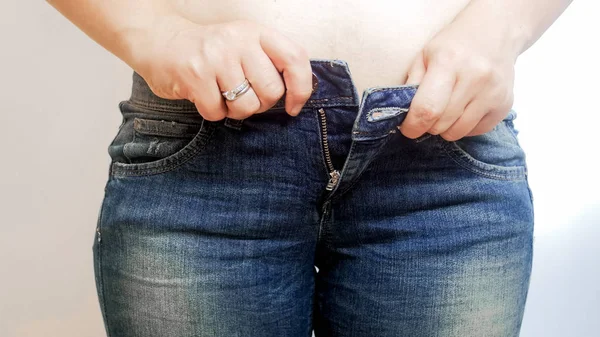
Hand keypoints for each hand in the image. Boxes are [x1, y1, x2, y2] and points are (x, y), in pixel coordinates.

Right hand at [128, 16, 312, 120]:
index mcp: (256, 32)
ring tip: (222, 95)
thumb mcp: (244, 44)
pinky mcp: (195, 75)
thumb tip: (297, 96)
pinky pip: (218, 113)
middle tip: (242, 95)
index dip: (301, 89)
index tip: (293, 106)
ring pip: (246, 106)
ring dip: (235, 111)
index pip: (295, 59)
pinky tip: (204, 96)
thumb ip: (270, 62)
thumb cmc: (210, 51)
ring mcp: (216, 57)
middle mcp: (238, 41)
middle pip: (271, 91)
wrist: (160, 42)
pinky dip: (213, 112)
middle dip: (260, 104)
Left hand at [401, 15, 519, 140]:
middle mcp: (475, 78)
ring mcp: (493, 93)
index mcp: (449, 62)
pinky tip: (465, 108)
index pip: (427, 109)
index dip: (413, 125)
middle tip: (429, 112)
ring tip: (447, 109)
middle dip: (428, 125)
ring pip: (458, 132)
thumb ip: (411, 84)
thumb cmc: (454, 46)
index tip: (408, 128)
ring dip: (446, 128)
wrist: (496, 32)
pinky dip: (465, 126)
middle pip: (441, 124)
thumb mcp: (425, 56)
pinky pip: (475, 131)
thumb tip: (402, 115)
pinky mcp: (505, 105)